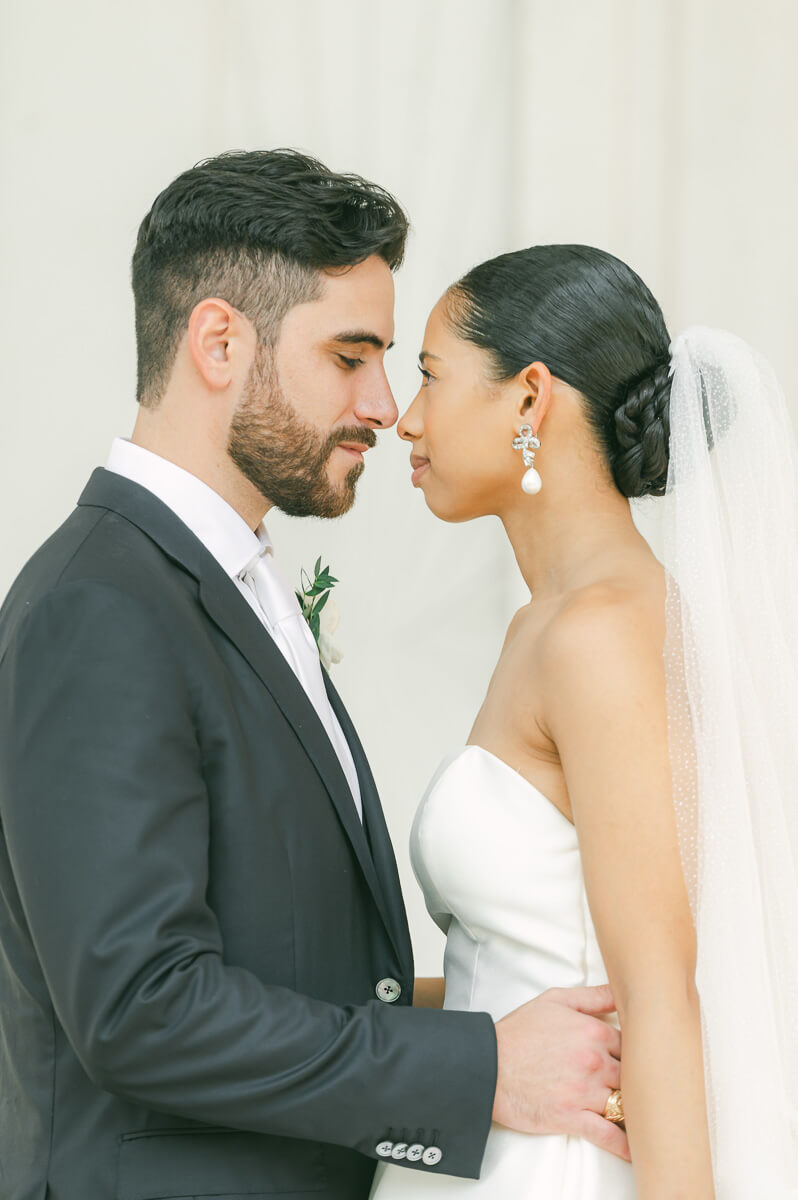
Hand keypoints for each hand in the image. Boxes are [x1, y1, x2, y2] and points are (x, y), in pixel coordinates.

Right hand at [491, 984, 629, 1162]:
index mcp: (593, 1031)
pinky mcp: (573, 1117)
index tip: (638, 1059)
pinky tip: (635, 1150)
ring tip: (642, 1114)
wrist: (486, 1065)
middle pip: (635, 1075)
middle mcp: (595, 1061)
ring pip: (625, 1103)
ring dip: (633, 1109)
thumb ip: (592, 996)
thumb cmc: (518, 1032)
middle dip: (638, 1081)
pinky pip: (607, 1134)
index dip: (636, 1052)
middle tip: (644, 1087)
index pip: (633, 1044)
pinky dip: (623, 1145)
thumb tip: (622, 990)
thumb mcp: (554, 1001)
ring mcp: (585, 1091)